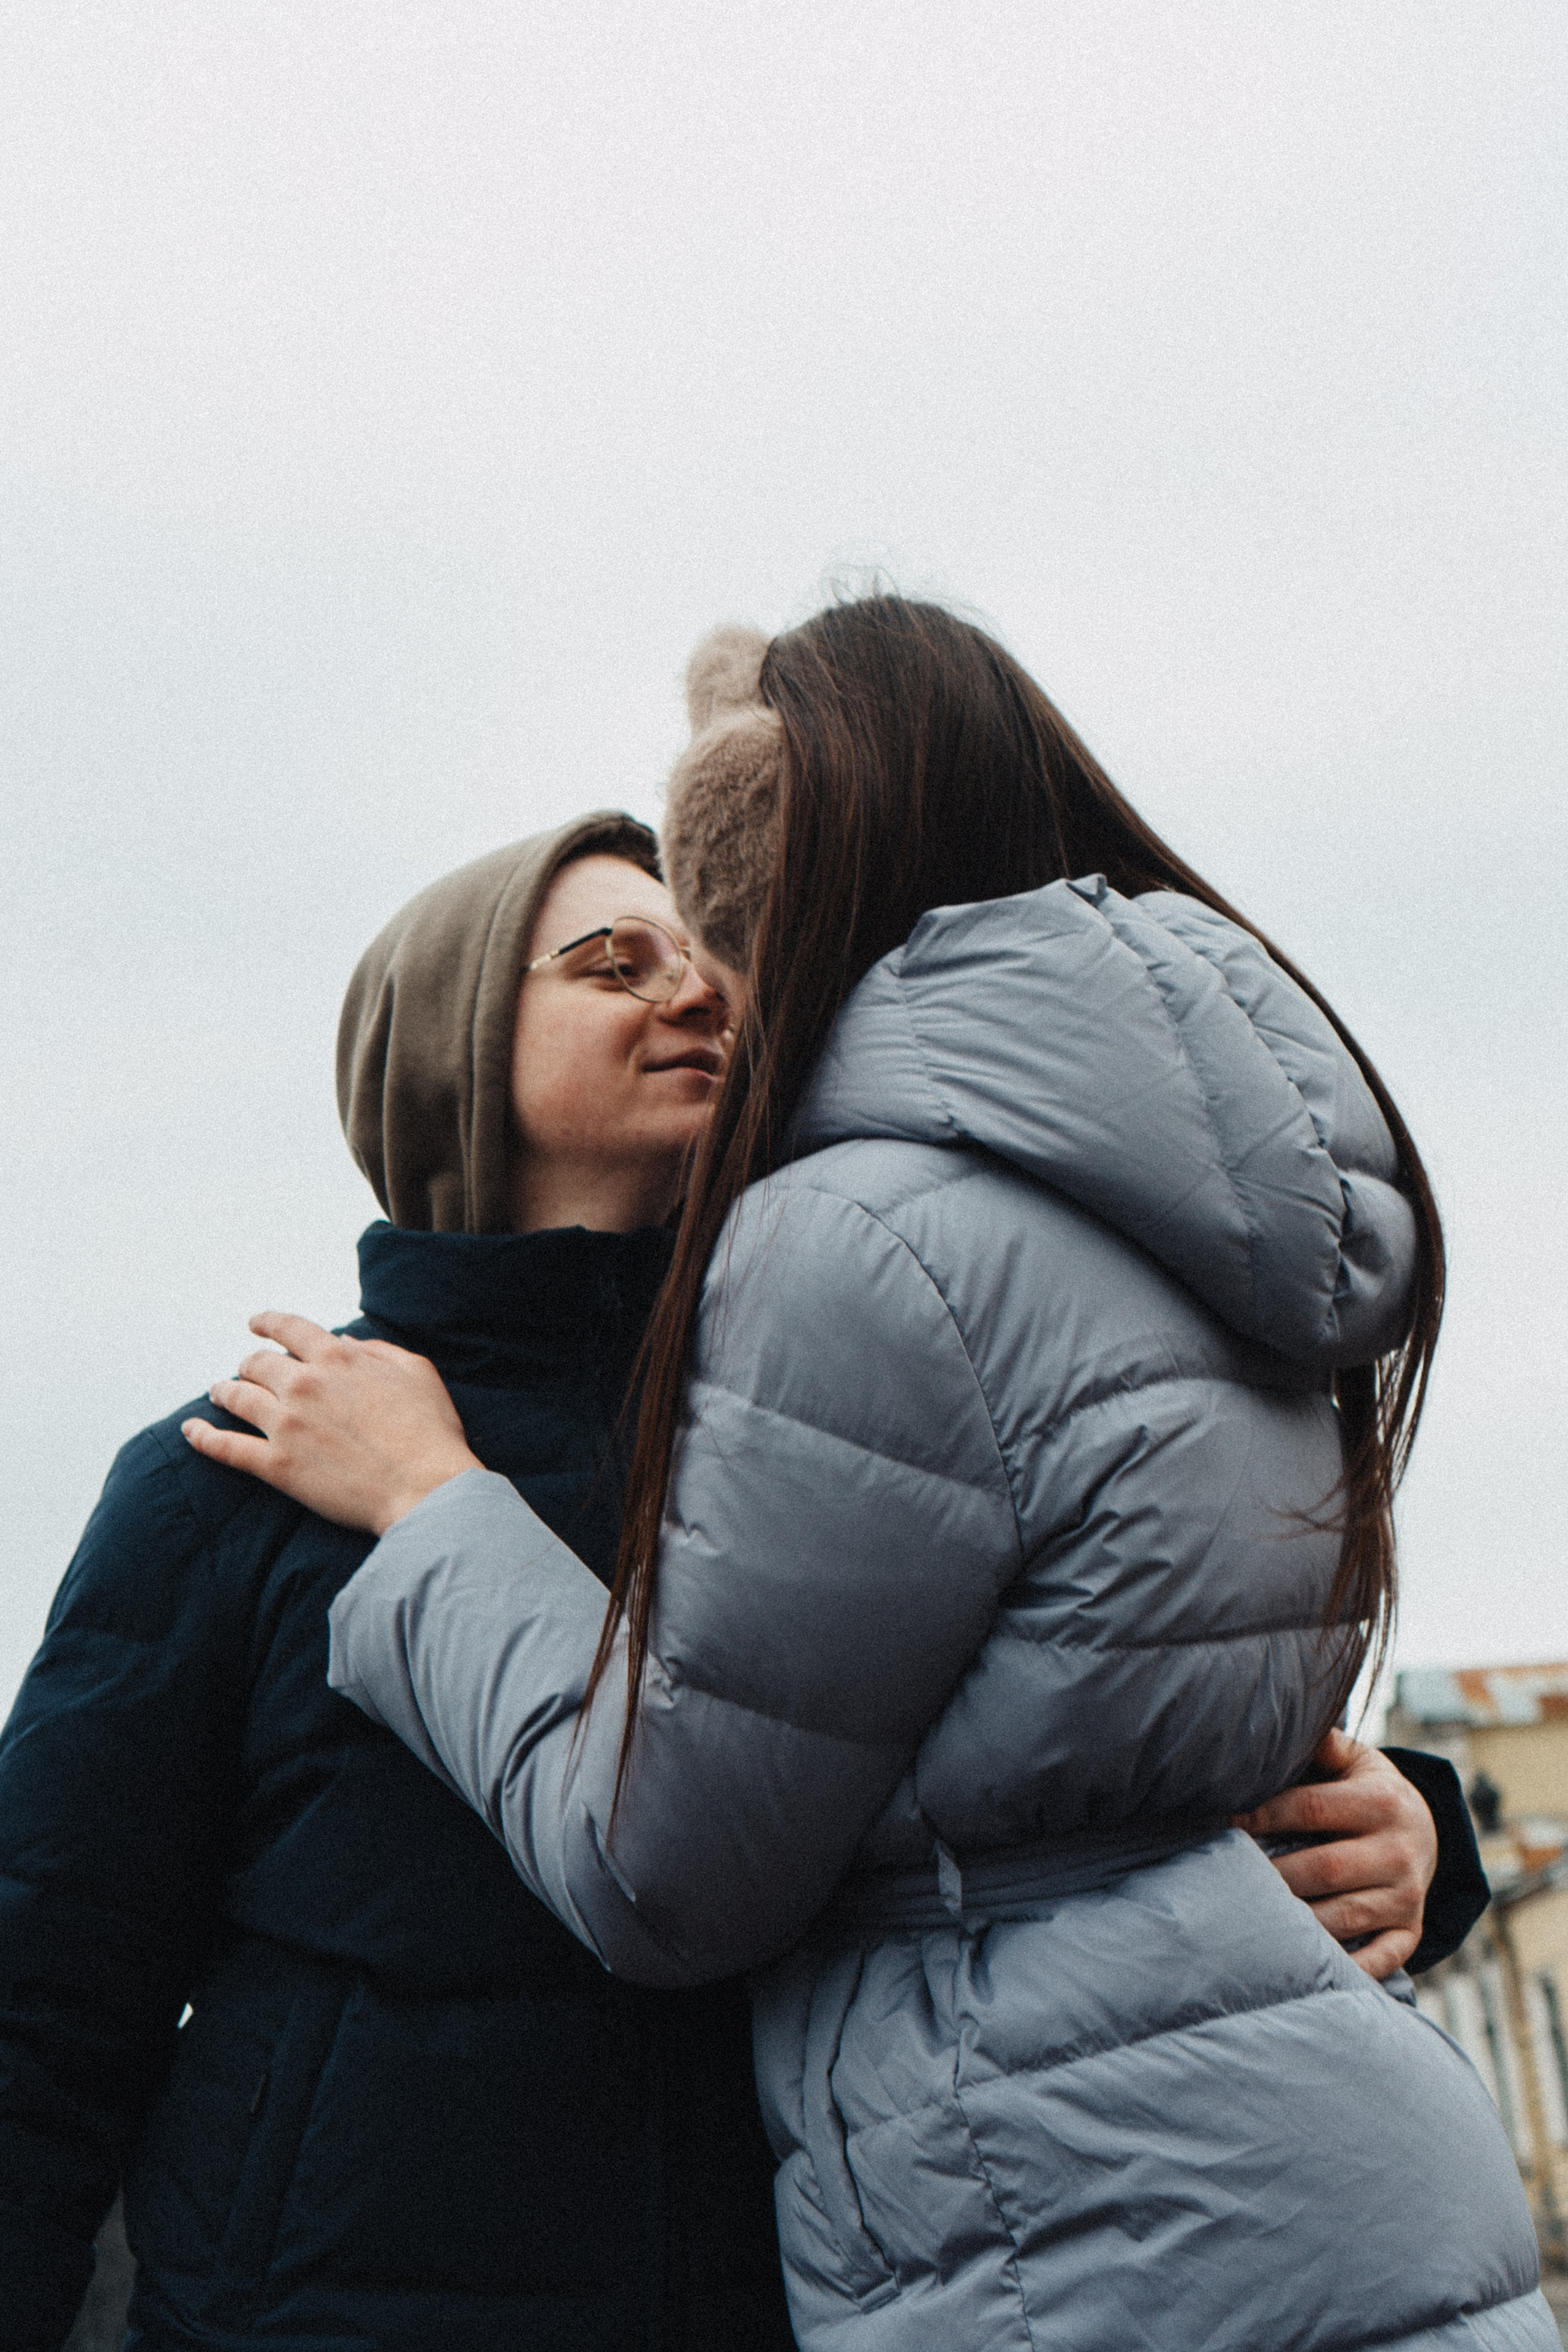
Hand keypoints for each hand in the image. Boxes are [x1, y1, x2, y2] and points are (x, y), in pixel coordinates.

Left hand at [182, 1312, 480, 1534]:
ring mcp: (286, 1425)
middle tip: (246, 1371)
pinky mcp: (276, 1466)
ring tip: (218, 1392)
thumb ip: (379, 1351)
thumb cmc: (430, 1433)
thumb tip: (348, 1342)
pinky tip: (190, 1430)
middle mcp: (304, 1384)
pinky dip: (203, 1437)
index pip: (289, 1328)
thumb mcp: (418, 1372)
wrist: (425, 1490)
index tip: (255, 1323)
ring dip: (223, 1391)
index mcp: (337, 1358)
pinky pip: (225, 1447)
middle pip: (257, 1363)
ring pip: (237, 1397)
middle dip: (249, 1364)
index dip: (267, 1322)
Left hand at [1233, 1727, 1436, 1980]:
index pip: (1307, 1809)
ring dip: (1294, 1923)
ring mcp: (1405, 1898)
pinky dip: (1343, 1966)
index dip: (1259, 1815)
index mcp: (1380, 1802)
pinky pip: (1377, 1959)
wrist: (1430, 1833)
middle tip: (1223, 1877)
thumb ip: (1324, 1744)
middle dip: (1269, 1874)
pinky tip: (1302, 1964)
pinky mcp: (1409, 1932)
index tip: (1221, 1821)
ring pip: (1340, 1918)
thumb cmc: (1371, 1793)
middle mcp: (1398, 1852)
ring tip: (1248, 1918)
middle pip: (1320, 1869)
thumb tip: (1284, 1719)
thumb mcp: (1357, 1760)